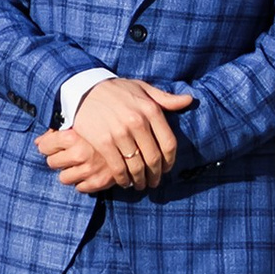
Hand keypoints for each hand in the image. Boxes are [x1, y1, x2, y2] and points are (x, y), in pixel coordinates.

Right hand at [36, 79, 194, 193]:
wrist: (85, 89)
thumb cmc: (117, 90)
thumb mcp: (143, 89)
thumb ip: (166, 98)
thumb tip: (189, 100)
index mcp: (151, 110)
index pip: (169, 143)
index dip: (170, 161)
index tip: (167, 169)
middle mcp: (137, 122)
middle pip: (154, 158)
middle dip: (155, 175)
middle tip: (153, 182)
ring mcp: (120, 133)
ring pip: (137, 166)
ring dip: (139, 180)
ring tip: (139, 184)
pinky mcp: (103, 142)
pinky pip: (118, 168)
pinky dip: (123, 179)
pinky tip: (124, 181)